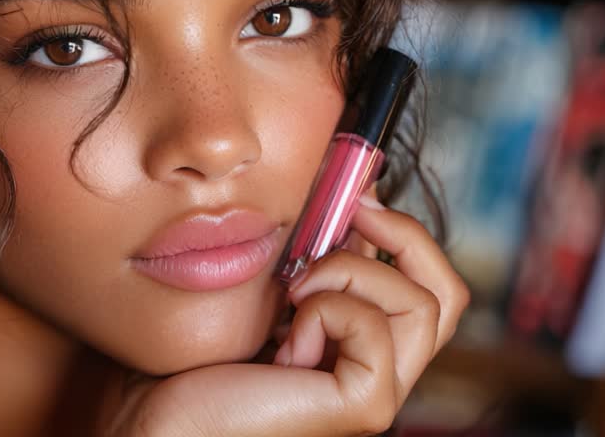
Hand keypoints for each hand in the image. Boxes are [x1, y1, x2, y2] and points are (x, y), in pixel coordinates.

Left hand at [102, 194, 469, 436]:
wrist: (157, 411)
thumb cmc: (198, 353)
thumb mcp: (271, 283)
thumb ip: (317, 253)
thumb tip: (354, 194)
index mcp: (361, 343)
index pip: (429, 286)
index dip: (404, 231)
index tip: (356, 194)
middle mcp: (380, 372)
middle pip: (447, 296)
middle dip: (407, 236)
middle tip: (353, 210)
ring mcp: (377, 393)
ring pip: (420, 305)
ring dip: (352, 272)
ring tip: (294, 290)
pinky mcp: (363, 406)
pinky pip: (374, 327)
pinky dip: (329, 308)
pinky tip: (286, 333)